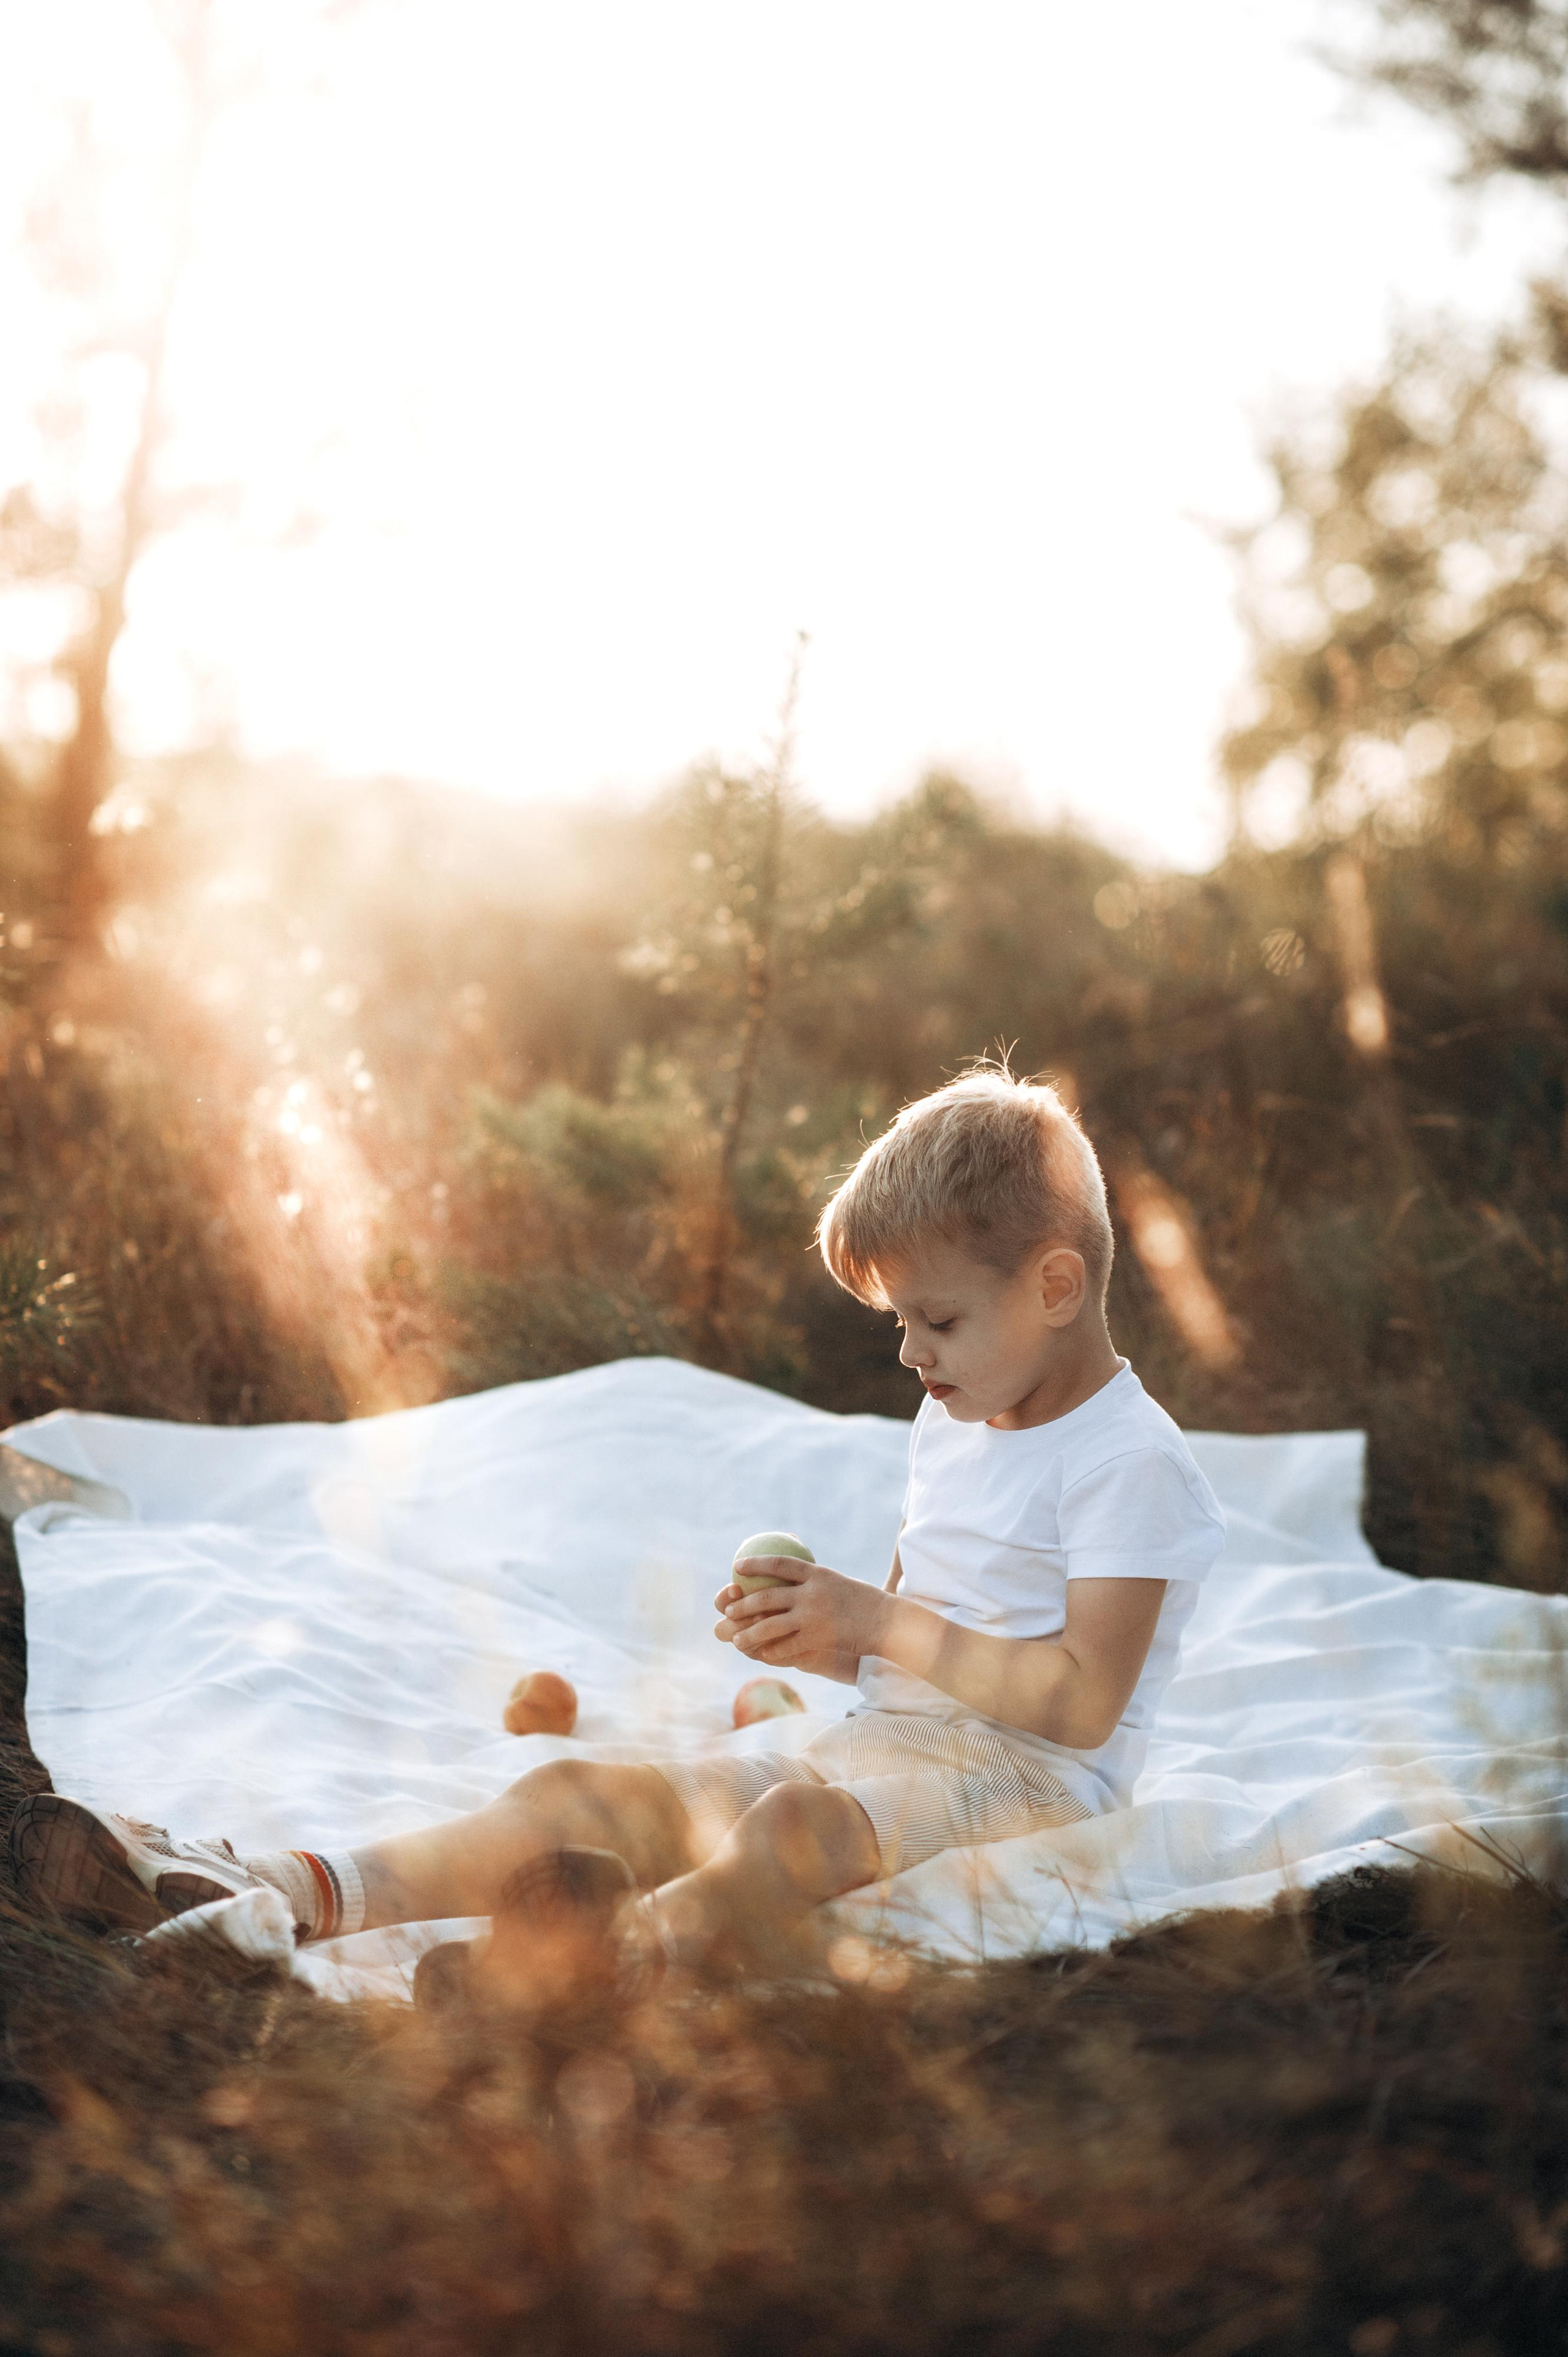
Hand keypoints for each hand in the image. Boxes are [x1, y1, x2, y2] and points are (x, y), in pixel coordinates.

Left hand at [711, 1557, 888, 1684]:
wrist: (886, 1624)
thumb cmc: (863, 1603)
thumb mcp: (838, 1582)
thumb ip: (813, 1580)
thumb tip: (789, 1575)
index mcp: (817, 1573)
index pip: (779, 1564)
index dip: (755, 1564)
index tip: (737, 1566)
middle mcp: (812, 1592)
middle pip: (766, 1596)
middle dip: (742, 1605)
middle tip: (729, 1611)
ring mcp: (813, 1616)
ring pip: (769, 1625)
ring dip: (749, 1633)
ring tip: (737, 1639)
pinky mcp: (817, 1639)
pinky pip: (785, 1646)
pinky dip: (770, 1651)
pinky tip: (762, 1654)